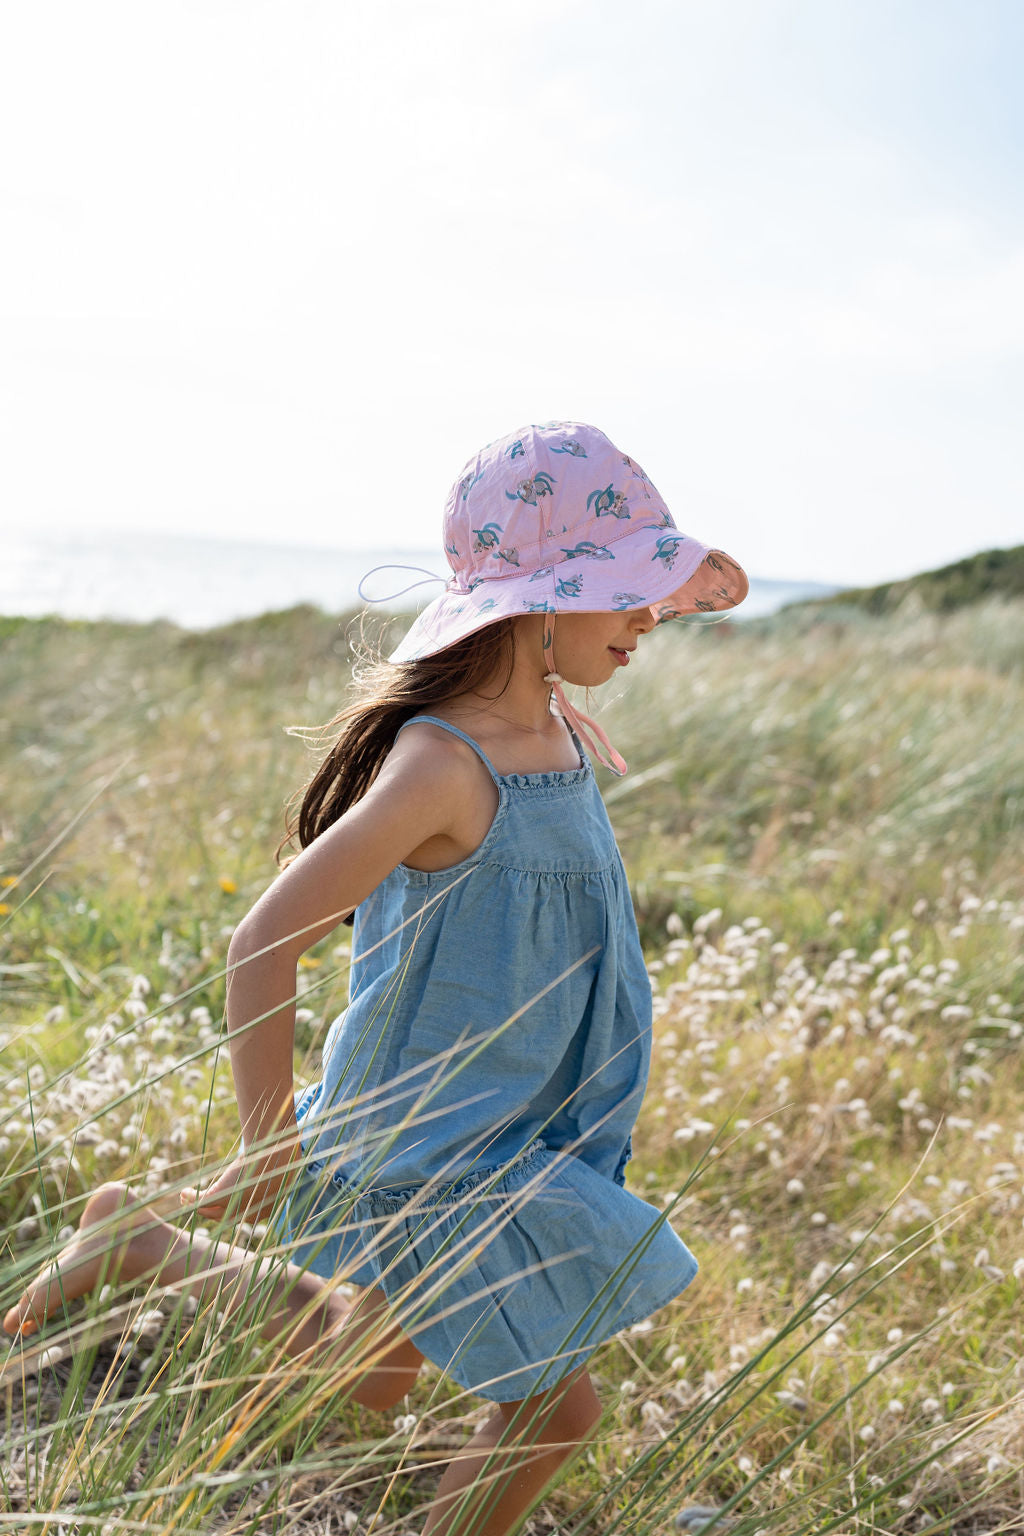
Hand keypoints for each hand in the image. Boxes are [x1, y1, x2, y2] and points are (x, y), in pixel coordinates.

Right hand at [181, 1135, 300, 1224]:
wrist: (276, 1149)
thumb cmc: (282, 1151)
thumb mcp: (284, 1162)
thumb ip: (282, 1166)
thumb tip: (284, 1154)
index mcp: (268, 1207)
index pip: (246, 1216)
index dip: (231, 1211)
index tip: (221, 1206)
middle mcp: (250, 1212)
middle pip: (224, 1218)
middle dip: (210, 1212)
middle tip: (199, 1205)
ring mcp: (235, 1206)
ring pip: (210, 1211)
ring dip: (196, 1206)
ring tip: (187, 1197)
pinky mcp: (223, 1196)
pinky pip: (201, 1202)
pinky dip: (190, 1198)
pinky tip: (184, 1192)